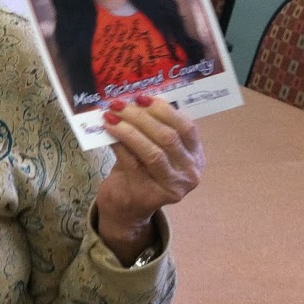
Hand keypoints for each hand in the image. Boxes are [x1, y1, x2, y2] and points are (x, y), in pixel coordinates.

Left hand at [96, 95, 205, 263]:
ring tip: (110, 117)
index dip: (164, 110)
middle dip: (140, 117)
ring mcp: (173, 187)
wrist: (127, 205)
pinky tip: (107, 134)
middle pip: (168, 137)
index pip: (187, 127)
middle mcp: (190, 173)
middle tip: (118, 104)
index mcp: (195, 155)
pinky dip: (119, 145)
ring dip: (128, 130)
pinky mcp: (150, 196)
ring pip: (152, 152)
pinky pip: (132, 163)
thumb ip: (151, 127)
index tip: (141, 98)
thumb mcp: (152, 146)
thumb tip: (135, 99)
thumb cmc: (140, 169)